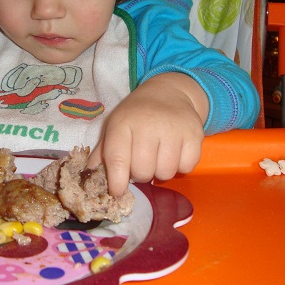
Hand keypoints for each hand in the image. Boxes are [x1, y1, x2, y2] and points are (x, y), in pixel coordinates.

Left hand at [87, 73, 207, 196]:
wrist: (169, 93)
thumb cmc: (137, 114)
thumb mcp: (116, 126)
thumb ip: (103, 151)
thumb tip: (90, 174)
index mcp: (123, 123)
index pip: (117, 159)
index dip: (116, 181)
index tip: (118, 191)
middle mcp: (148, 124)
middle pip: (143, 171)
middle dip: (141, 174)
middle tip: (142, 162)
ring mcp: (174, 129)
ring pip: (166, 173)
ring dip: (161, 171)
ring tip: (159, 156)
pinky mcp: (195, 134)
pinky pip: (186, 167)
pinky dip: (181, 166)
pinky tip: (175, 152)